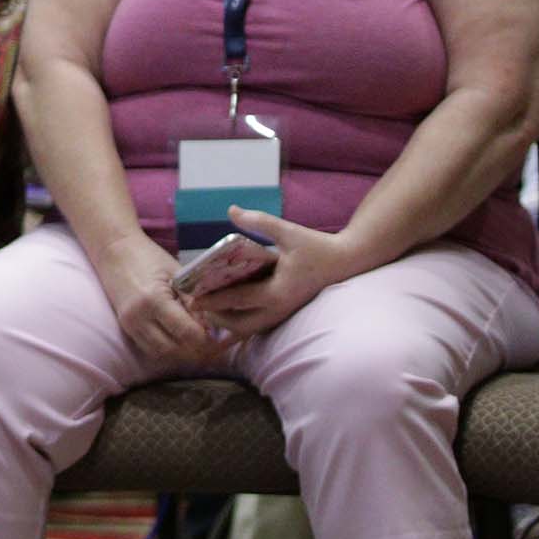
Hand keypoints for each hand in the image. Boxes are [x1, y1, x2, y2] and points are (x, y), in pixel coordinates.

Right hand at [92, 232, 235, 372]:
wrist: (114, 250)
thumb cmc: (149, 257)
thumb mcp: (176, 273)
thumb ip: (192, 300)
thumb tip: (210, 325)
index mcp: (154, 300)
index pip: (186, 332)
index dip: (205, 339)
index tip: (216, 335)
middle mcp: (139, 317)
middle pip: (174, 349)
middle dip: (195, 350)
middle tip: (210, 344)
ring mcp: (129, 324)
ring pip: (161, 354)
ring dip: (180, 353)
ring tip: (195, 344)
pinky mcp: (125, 327)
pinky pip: (149, 349)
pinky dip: (165, 350)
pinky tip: (177, 340)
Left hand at [202, 207, 360, 342]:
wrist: (347, 261)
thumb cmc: (317, 247)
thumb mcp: (288, 232)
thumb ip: (259, 221)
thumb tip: (231, 210)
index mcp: (278, 292)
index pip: (239, 301)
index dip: (214, 300)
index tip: (192, 299)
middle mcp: (280, 309)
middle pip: (240, 325)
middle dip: (217, 318)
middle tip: (195, 306)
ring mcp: (284, 314)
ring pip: (250, 328)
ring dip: (228, 321)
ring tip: (206, 308)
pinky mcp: (286, 312)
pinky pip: (259, 323)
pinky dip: (241, 318)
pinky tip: (226, 307)